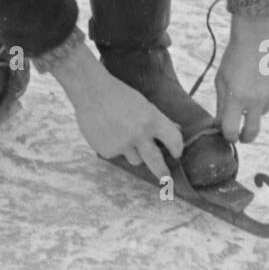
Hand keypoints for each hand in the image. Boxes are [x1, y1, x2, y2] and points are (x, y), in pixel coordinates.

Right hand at [48, 40, 182, 180]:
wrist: (91, 91)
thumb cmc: (119, 95)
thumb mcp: (143, 104)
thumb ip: (158, 120)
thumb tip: (176, 130)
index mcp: (151, 120)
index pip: (174, 141)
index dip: (177, 149)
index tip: (176, 154)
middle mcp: (138, 135)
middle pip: (157, 163)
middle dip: (163, 172)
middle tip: (167, 179)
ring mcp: (122, 145)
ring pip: (135, 160)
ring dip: (133, 152)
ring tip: (121, 133)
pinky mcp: (107, 151)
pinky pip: (117, 155)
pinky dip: (114, 147)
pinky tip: (107, 132)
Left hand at [215, 14, 268, 142]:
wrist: (256, 34)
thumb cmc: (234, 57)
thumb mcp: (221, 79)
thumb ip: (222, 104)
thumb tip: (222, 125)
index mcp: (236, 97)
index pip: (231, 129)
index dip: (229, 136)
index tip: (229, 136)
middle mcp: (256, 99)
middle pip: (252, 131)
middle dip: (246, 137)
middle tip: (243, 137)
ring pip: (263, 110)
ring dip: (257, 105)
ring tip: (252, 82)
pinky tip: (264, 74)